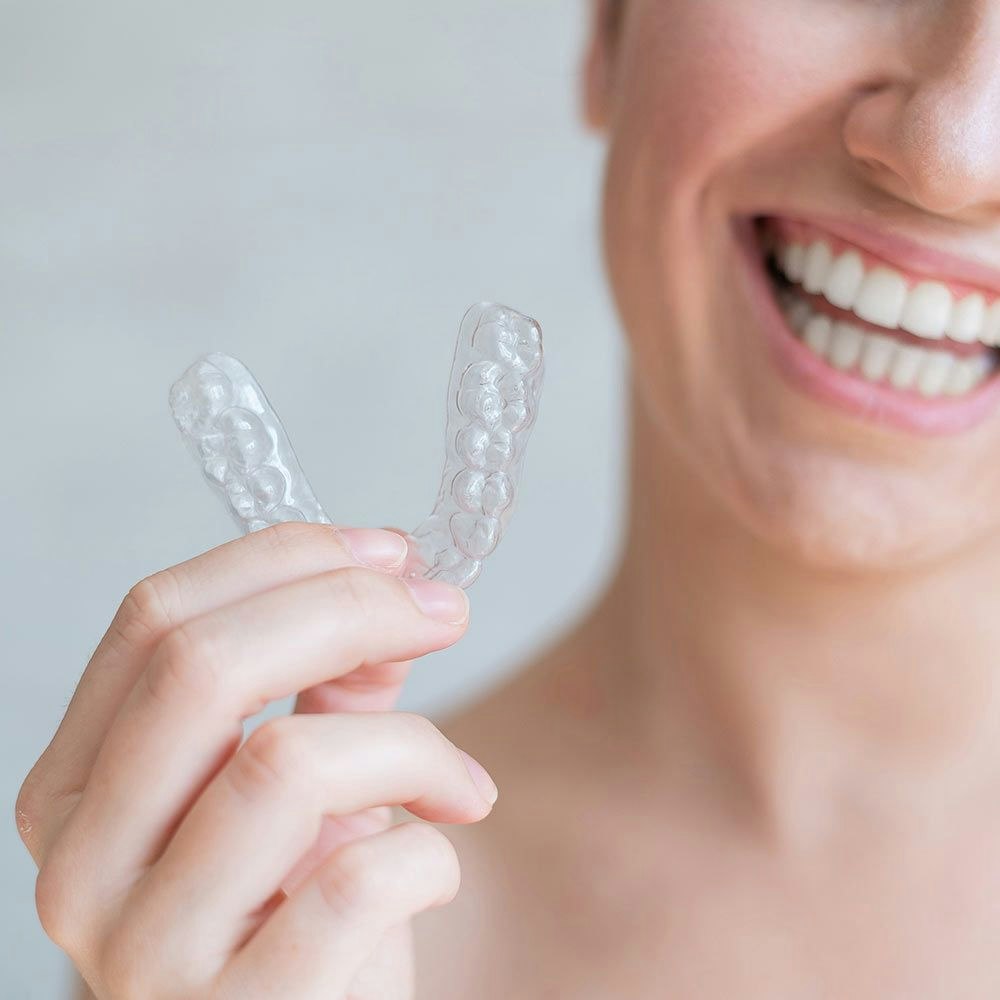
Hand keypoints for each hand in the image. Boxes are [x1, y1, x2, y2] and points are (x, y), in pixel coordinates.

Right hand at [16, 523, 497, 998]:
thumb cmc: (293, 910)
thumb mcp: (299, 785)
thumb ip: (332, 683)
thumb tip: (395, 586)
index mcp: (79, 784)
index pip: (153, 618)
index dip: (285, 559)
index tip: (389, 553)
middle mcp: (84, 865)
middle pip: (200, 667)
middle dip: (348, 609)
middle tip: (442, 609)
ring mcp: (147, 953)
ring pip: (285, 764)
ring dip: (412, 746)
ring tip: (458, 781)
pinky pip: (355, 885)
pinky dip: (430, 852)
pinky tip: (439, 863)